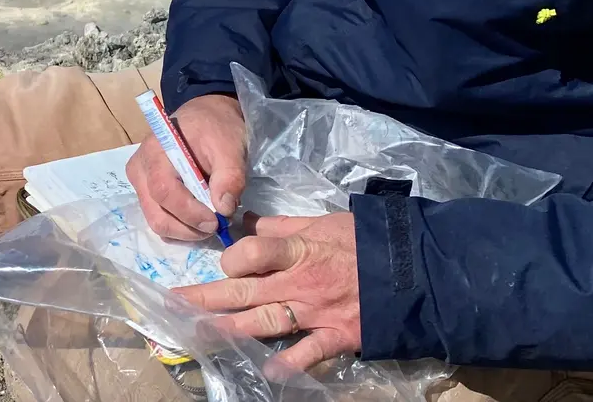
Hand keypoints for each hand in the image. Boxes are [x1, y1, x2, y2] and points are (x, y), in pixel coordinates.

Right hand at [126, 93, 246, 240]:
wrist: (205, 116)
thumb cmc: (216, 128)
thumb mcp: (230, 147)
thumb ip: (230, 177)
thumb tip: (224, 209)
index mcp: (155, 153)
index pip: (164, 192)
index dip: (190, 213)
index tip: (217, 221)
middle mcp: (140, 170)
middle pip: (156, 214)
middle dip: (188, 228)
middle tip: (216, 226)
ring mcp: (140, 183)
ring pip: (156, 221)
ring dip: (185, 229)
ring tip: (210, 220)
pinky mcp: (146, 192)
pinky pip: (159, 218)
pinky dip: (181, 226)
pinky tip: (198, 216)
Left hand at [174, 213, 361, 373]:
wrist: (418, 271)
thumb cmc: (368, 242)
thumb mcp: (325, 222)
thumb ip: (284, 225)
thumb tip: (247, 219)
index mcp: (299, 250)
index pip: (252, 252)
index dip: (233, 257)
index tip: (227, 262)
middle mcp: (300, 283)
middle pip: (243, 290)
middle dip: (205, 298)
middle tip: (173, 305)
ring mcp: (317, 313)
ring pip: (264, 322)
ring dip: (229, 330)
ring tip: (199, 334)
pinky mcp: (337, 337)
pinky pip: (308, 354)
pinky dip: (288, 364)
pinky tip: (267, 371)